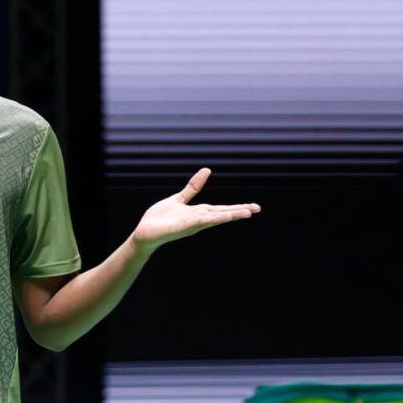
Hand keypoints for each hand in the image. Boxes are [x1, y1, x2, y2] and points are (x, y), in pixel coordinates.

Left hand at [130, 168, 260, 253]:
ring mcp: (192, 223)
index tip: (253, 207)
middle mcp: (198, 219)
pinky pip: (200, 221)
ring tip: (248, 212)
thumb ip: (192, 187)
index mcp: (198, 213)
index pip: (221, 209)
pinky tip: (224, 216)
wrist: (144, 232)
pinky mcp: (183, 226)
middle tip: (258, 208)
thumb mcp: (179, 199)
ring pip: (215, 218)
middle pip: (222, 214)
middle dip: (239, 211)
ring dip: (231, 215)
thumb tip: (207, 170)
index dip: (236, 207)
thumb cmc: (160, 219)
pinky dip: (213, 219)